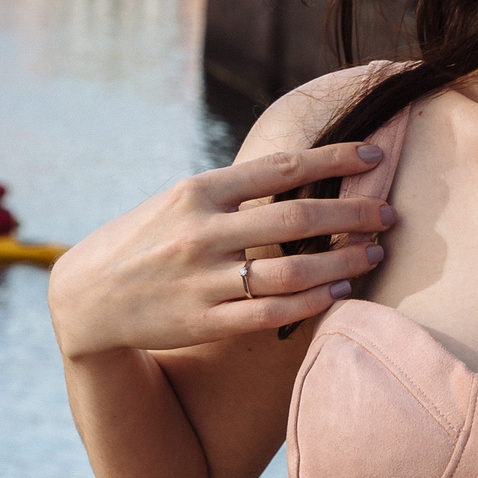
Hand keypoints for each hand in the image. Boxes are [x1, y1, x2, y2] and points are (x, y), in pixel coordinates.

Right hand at [47, 144, 396, 360]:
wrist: (87, 295)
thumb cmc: (147, 238)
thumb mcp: (180, 200)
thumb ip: (234, 191)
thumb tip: (302, 173)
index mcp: (199, 191)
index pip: (280, 169)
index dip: (333, 160)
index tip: (374, 156)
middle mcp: (201, 232)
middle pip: (297, 221)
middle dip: (353, 217)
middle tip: (390, 215)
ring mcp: (202, 280)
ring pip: (290, 273)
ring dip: (341, 265)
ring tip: (373, 256)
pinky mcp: (202, 321)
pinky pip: (270, 314)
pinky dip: (311, 304)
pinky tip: (338, 294)